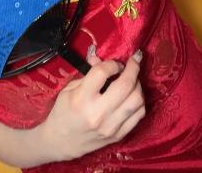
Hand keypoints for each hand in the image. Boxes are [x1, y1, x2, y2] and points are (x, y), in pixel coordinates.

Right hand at [36, 47, 144, 161]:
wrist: (61, 142)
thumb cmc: (63, 112)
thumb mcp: (69, 89)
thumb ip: (88, 74)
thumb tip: (101, 59)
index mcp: (81, 99)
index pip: (102, 73)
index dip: (111, 63)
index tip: (114, 63)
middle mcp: (98, 113)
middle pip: (125, 85)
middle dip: (133, 68)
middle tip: (133, 61)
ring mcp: (111, 126)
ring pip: (137, 100)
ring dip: (138, 85)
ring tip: (133, 80)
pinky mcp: (119, 135)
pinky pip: (139, 115)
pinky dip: (139, 101)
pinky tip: (133, 95)